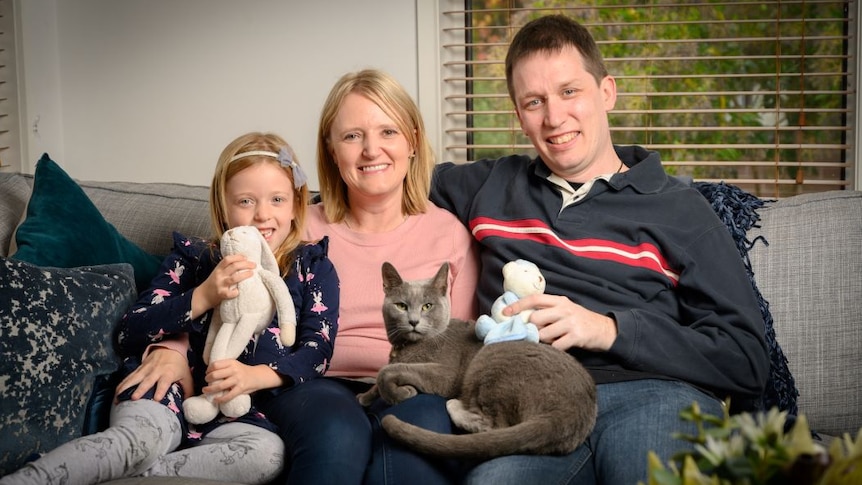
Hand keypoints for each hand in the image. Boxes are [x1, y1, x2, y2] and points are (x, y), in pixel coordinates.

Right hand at [114, 347, 193, 401]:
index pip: (164, 382)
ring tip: (118, 398)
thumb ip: (188, 390)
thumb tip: (187, 405)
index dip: (161, 390)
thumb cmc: (179, 365)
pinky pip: (129, 376)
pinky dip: (122, 384)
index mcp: (169, 373)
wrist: (170, 347)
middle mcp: (156, 371)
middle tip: (134, 398)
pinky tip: (116, 393)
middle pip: (147, 381)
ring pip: (134, 378)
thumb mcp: (186, 376)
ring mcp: (146, 369)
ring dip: (126, 387)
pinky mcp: (139, 368)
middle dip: (140, 389)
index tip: (157, 399)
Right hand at [191, 254, 255, 318]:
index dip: (238, 257)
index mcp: (218, 269)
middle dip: (246, 264)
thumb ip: (226, 268)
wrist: (202, 296)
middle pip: (234, 266)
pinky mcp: (221, 294)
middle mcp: (219, 275)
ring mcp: (220, 285)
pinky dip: (236, 292)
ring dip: (245, 275)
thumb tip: (242, 262)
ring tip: (252, 273)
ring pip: (234, 278)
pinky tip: (239, 291)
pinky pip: (230, 293)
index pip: (228, 259)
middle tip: (254, 265)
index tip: (246, 257)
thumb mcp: (217, 273)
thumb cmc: (213, 283)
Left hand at [203, 359, 283, 403]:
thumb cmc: (242, 371)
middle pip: (215, 374)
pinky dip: (220, 399)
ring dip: (210, 389)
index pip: (215, 365)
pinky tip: (215, 400)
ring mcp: (238, 379)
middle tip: (206, 381)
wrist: (257, 376)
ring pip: (220, 386)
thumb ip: (224, 367)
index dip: (209, 369)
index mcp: (231, 362)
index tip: (207, 372)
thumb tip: (209, 373)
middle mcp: (234, 370)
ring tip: (205, 390)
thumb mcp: (234, 364)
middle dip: (208, 379)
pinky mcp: (241, 388)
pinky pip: (228, 395)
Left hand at [503, 293, 617, 351]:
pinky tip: (557, 348)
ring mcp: (571, 322)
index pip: (534, 299)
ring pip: (544, 334)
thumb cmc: (580, 321)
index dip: (517, 305)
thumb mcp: (565, 309)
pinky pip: (556, 346)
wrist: (605, 330)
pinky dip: (553, 349)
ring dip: (542, 341)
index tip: (504, 313)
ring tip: (549, 341)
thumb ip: (548, 311)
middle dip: (531, 329)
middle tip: (533, 334)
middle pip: (536, 318)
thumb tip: (523, 318)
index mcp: (559, 300)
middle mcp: (564, 309)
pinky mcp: (577, 336)